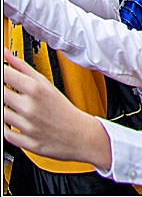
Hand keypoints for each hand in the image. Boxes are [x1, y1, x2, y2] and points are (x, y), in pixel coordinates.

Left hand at [3, 49, 111, 172]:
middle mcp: (29, 107)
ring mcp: (27, 126)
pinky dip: (6, 128)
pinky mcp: (25, 142)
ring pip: (0, 115)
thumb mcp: (46, 84)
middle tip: (11, 92)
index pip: (5, 75)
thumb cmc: (62, 109)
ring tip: (16, 107)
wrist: (79, 135)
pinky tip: (14, 123)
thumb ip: (23, 68)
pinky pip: (5, 134)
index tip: (2, 72)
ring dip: (4, 110)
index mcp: (36, 90)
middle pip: (0, 94)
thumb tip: (5, 53)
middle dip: (3, 91)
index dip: (1, 72)